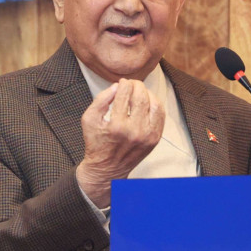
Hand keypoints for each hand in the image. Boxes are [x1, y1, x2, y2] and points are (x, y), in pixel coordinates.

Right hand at [76, 78, 164, 207]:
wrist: (107, 169)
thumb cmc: (96, 142)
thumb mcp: (89, 119)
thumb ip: (101, 99)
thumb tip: (117, 86)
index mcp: (117, 126)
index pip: (125, 94)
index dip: (124, 84)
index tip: (122, 82)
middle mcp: (134, 131)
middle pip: (141, 97)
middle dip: (136, 85)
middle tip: (131, 83)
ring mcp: (147, 136)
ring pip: (154, 104)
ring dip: (148, 93)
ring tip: (140, 91)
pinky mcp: (155, 139)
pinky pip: (160, 115)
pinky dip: (156, 104)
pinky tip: (148, 101)